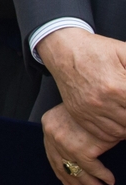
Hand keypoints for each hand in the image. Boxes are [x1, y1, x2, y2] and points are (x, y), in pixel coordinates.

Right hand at [37, 28, 125, 142]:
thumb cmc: (98, 50)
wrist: (64, 51)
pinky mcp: (80, 115)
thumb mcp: (125, 52)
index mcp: (117, 86)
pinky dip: (117, 133)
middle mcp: (102, 102)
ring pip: (121, 132)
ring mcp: (89, 110)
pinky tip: (122, 122)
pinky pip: (104, 134)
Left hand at [42, 103, 117, 184]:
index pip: (53, 157)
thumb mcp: (73, 117)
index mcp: (48, 127)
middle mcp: (52, 137)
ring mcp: (65, 144)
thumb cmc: (86, 105)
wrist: (95, 97)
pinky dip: (102, 176)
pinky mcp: (82, 150)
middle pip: (64, 167)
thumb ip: (71, 133)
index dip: (62, 173)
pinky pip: (93, 168)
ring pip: (79, 172)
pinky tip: (110, 181)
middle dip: (78, 184)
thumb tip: (76, 154)